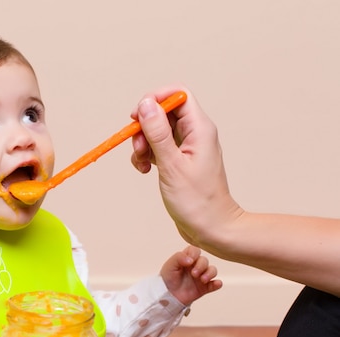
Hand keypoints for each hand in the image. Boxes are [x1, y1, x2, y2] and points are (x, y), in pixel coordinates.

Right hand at [130, 85, 242, 249]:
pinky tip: (146, 171)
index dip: (155, 100)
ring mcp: (187, 147)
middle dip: (144, 127)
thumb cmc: (197, 201)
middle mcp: (195, 133)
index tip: (137, 116)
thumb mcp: (172, 165)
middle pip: (163, 112)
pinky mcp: (179, 160)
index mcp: (200, 129)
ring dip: (142, 143)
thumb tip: (146, 104)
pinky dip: (146, 156)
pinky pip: (157, 147)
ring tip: (142, 163)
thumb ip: (158, 133)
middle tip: (138, 147)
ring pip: (157, 130)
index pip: (178, 95)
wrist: (211, 228)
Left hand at [160, 245, 221, 305]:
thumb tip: (191, 260)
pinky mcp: (204, 288)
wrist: (167, 296)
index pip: (195, 251)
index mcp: (186, 259)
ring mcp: (201, 277)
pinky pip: (215, 284)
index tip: (190, 260)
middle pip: (204, 260)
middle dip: (201, 266)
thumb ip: (178, 258)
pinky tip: (216, 284)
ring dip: (210, 273)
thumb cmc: (167, 278)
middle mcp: (195, 266)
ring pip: (212, 270)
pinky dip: (217, 283)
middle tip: (194, 274)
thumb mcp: (169, 265)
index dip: (194, 254)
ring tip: (203, 280)